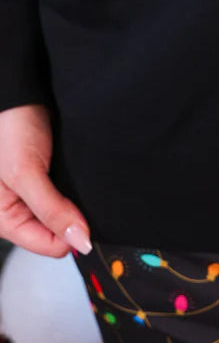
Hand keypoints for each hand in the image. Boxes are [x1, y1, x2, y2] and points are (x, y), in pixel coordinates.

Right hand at [0, 103, 92, 257]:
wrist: (21, 95)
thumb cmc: (10, 128)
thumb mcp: (27, 173)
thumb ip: (51, 210)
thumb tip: (79, 242)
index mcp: (5, 220)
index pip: (50, 246)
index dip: (71, 234)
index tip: (86, 216)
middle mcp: (19, 212)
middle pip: (59, 233)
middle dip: (73, 217)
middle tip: (74, 189)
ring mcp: (34, 197)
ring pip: (66, 216)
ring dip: (76, 202)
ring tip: (74, 179)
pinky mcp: (47, 181)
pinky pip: (68, 197)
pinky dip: (76, 189)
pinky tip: (76, 174)